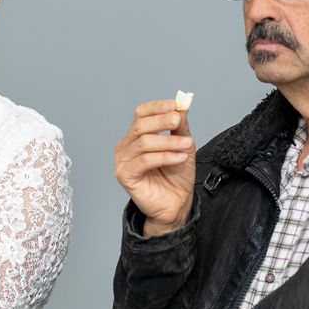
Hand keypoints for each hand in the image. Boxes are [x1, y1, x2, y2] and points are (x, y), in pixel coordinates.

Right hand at [113, 99, 195, 235]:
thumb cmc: (176, 176)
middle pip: (140, 125)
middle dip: (161, 121)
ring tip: (187, 145)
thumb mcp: (182, 145)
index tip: (175, 105)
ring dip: (168, 142)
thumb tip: (181, 106)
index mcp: (136, 135)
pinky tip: (179, 158)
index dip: (156, 107)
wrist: (176, 203)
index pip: (140, 113)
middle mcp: (125, 146)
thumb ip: (179, 127)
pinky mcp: (124, 175)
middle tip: (178, 121)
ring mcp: (122, 160)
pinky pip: (144, 161)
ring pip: (143, 142)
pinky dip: (165, 157)